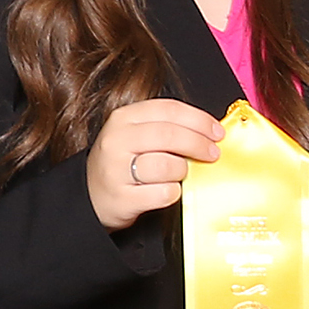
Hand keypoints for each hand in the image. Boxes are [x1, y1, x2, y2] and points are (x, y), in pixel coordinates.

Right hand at [89, 99, 226, 229]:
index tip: (217, 132)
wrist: (91, 196)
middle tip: (213, 153)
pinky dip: (173, 192)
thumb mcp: (136, 135)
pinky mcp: (123, 198)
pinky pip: (164, 193)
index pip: (169, 109)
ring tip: (181, 174)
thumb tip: (210, 132)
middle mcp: (117, 140)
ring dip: (184, 171)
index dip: (199, 119)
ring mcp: (117, 170)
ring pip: (168, 166)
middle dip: (198, 143)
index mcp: (124, 118)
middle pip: (170, 135)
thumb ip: (166, 128)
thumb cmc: (123, 163)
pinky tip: (168, 190)